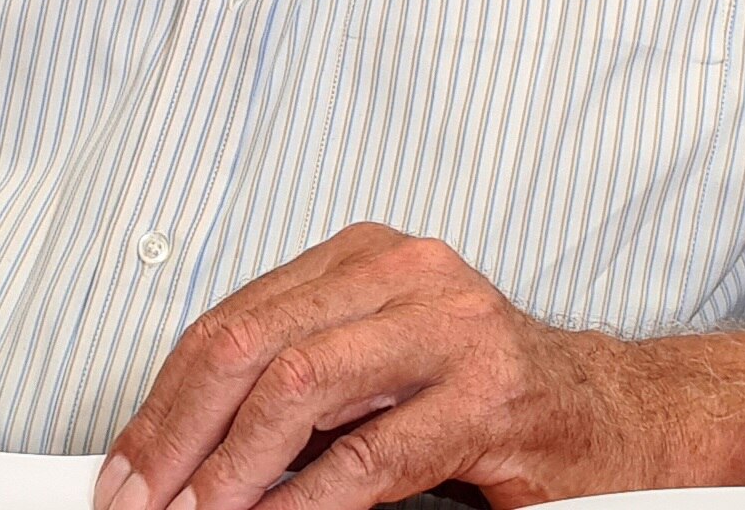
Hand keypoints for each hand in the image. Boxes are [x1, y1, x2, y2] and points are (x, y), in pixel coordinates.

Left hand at [97, 223, 647, 509]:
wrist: (621, 419)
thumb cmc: (491, 399)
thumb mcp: (379, 371)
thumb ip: (297, 387)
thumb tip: (184, 450)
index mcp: (366, 259)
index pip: (232, 321)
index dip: (164, 400)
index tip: (124, 467)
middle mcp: (406, 276)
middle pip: (250, 346)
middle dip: (178, 434)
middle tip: (139, 500)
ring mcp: (452, 330)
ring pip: (299, 387)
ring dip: (231, 470)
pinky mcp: (489, 398)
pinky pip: (370, 454)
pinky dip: (307, 502)